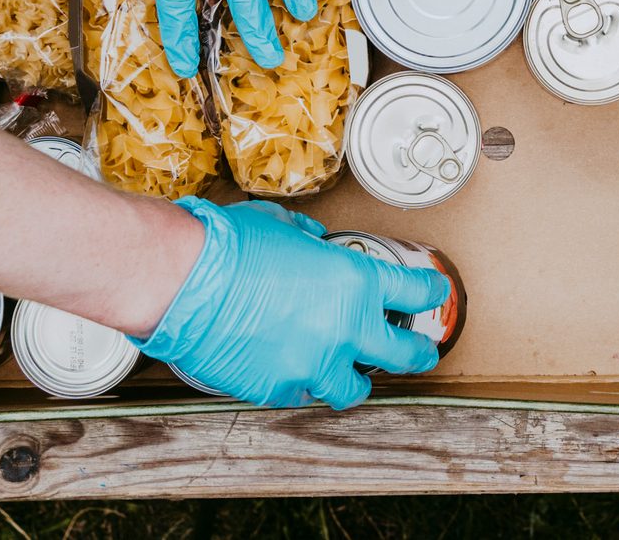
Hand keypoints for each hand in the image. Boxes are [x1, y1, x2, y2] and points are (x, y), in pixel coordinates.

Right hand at [134, 198, 449, 408]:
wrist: (183, 282)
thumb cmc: (229, 245)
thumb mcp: (283, 226)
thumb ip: (310, 240)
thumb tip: (314, 242)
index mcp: (355, 281)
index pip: (415, 291)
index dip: (431, 292)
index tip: (435, 293)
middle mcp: (345, 329)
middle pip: (404, 354)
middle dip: (417, 353)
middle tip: (420, 352)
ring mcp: (313, 365)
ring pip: (353, 389)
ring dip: (353, 379)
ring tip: (345, 372)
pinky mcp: (278, 389)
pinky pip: (299, 392)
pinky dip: (297, 382)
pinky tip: (285, 368)